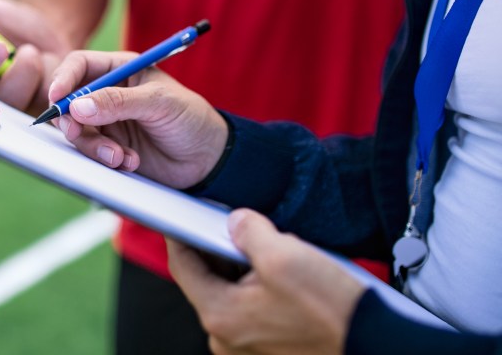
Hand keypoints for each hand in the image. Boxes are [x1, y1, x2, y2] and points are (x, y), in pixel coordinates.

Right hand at [0, 0, 69, 112]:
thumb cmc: (1, 24)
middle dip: (3, 81)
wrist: (42, 34)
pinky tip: (48, 67)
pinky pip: (45, 108)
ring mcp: (9, 116)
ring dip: (26, 73)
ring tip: (32, 52)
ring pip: (16, 104)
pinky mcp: (36, 119)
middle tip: (9, 50)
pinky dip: (50, 81)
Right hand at [50, 50, 228, 188]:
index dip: (64, 79)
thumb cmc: (190, 119)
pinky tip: (131, 162)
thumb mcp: (158, 103)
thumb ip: (118, 102)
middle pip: (69, 101)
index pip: (79, 65)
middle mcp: (108, 94)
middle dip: (71, 120)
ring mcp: (107, 122)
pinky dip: (106, 160)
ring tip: (119, 157)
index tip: (57, 98)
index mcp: (121, 69)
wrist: (208, 160)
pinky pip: (91, 153)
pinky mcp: (109, 147)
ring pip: (77, 131)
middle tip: (78, 134)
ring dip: (93, 146)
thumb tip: (78, 107)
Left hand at [167, 209, 365, 354]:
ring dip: (245, 269)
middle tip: (243, 229)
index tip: (185, 214)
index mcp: (220, 315)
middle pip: (208, 280)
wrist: (375, 346)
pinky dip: (260, 289)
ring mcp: (247, 348)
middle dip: (221, 251)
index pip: (183, 266)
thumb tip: (235, 222)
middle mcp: (226, 339)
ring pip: (232, 294)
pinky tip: (286, 277)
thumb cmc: (332, 310)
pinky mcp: (269, 350)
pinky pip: (252, 310)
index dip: (181, 235)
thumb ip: (249, 231)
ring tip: (274, 253)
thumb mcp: (285, 255)